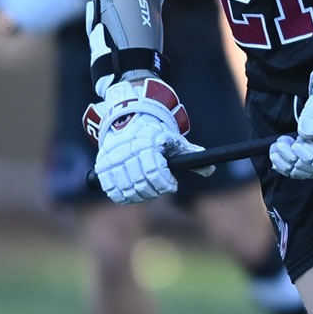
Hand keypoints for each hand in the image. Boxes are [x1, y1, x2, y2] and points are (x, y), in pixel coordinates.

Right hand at [84, 76, 202, 203]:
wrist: (127, 117)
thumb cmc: (154, 132)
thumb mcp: (173, 139)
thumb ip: (190, 154)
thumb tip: (209, 170)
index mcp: (146, 145)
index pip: (156, 174)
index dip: (166, 184)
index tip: (172, 184)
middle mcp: (128, 152)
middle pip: (142, 185)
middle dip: (155, 191)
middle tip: (161, 188)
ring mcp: (113, 160)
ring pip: (127, 190)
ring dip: (140, 195)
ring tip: (147, 189)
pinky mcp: (103, 166)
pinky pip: (112, 191)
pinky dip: (123, 196)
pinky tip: (132, 192)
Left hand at [271, 54, 312, 179]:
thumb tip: (305, 132)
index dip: (312, 155)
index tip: (297, 145)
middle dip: (296, 158)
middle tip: (282, 143)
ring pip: (304, 172)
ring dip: (287, 162)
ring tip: (277, 146)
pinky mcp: (311, 160)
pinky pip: (296, 170)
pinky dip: (283, 165)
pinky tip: (275, 154)